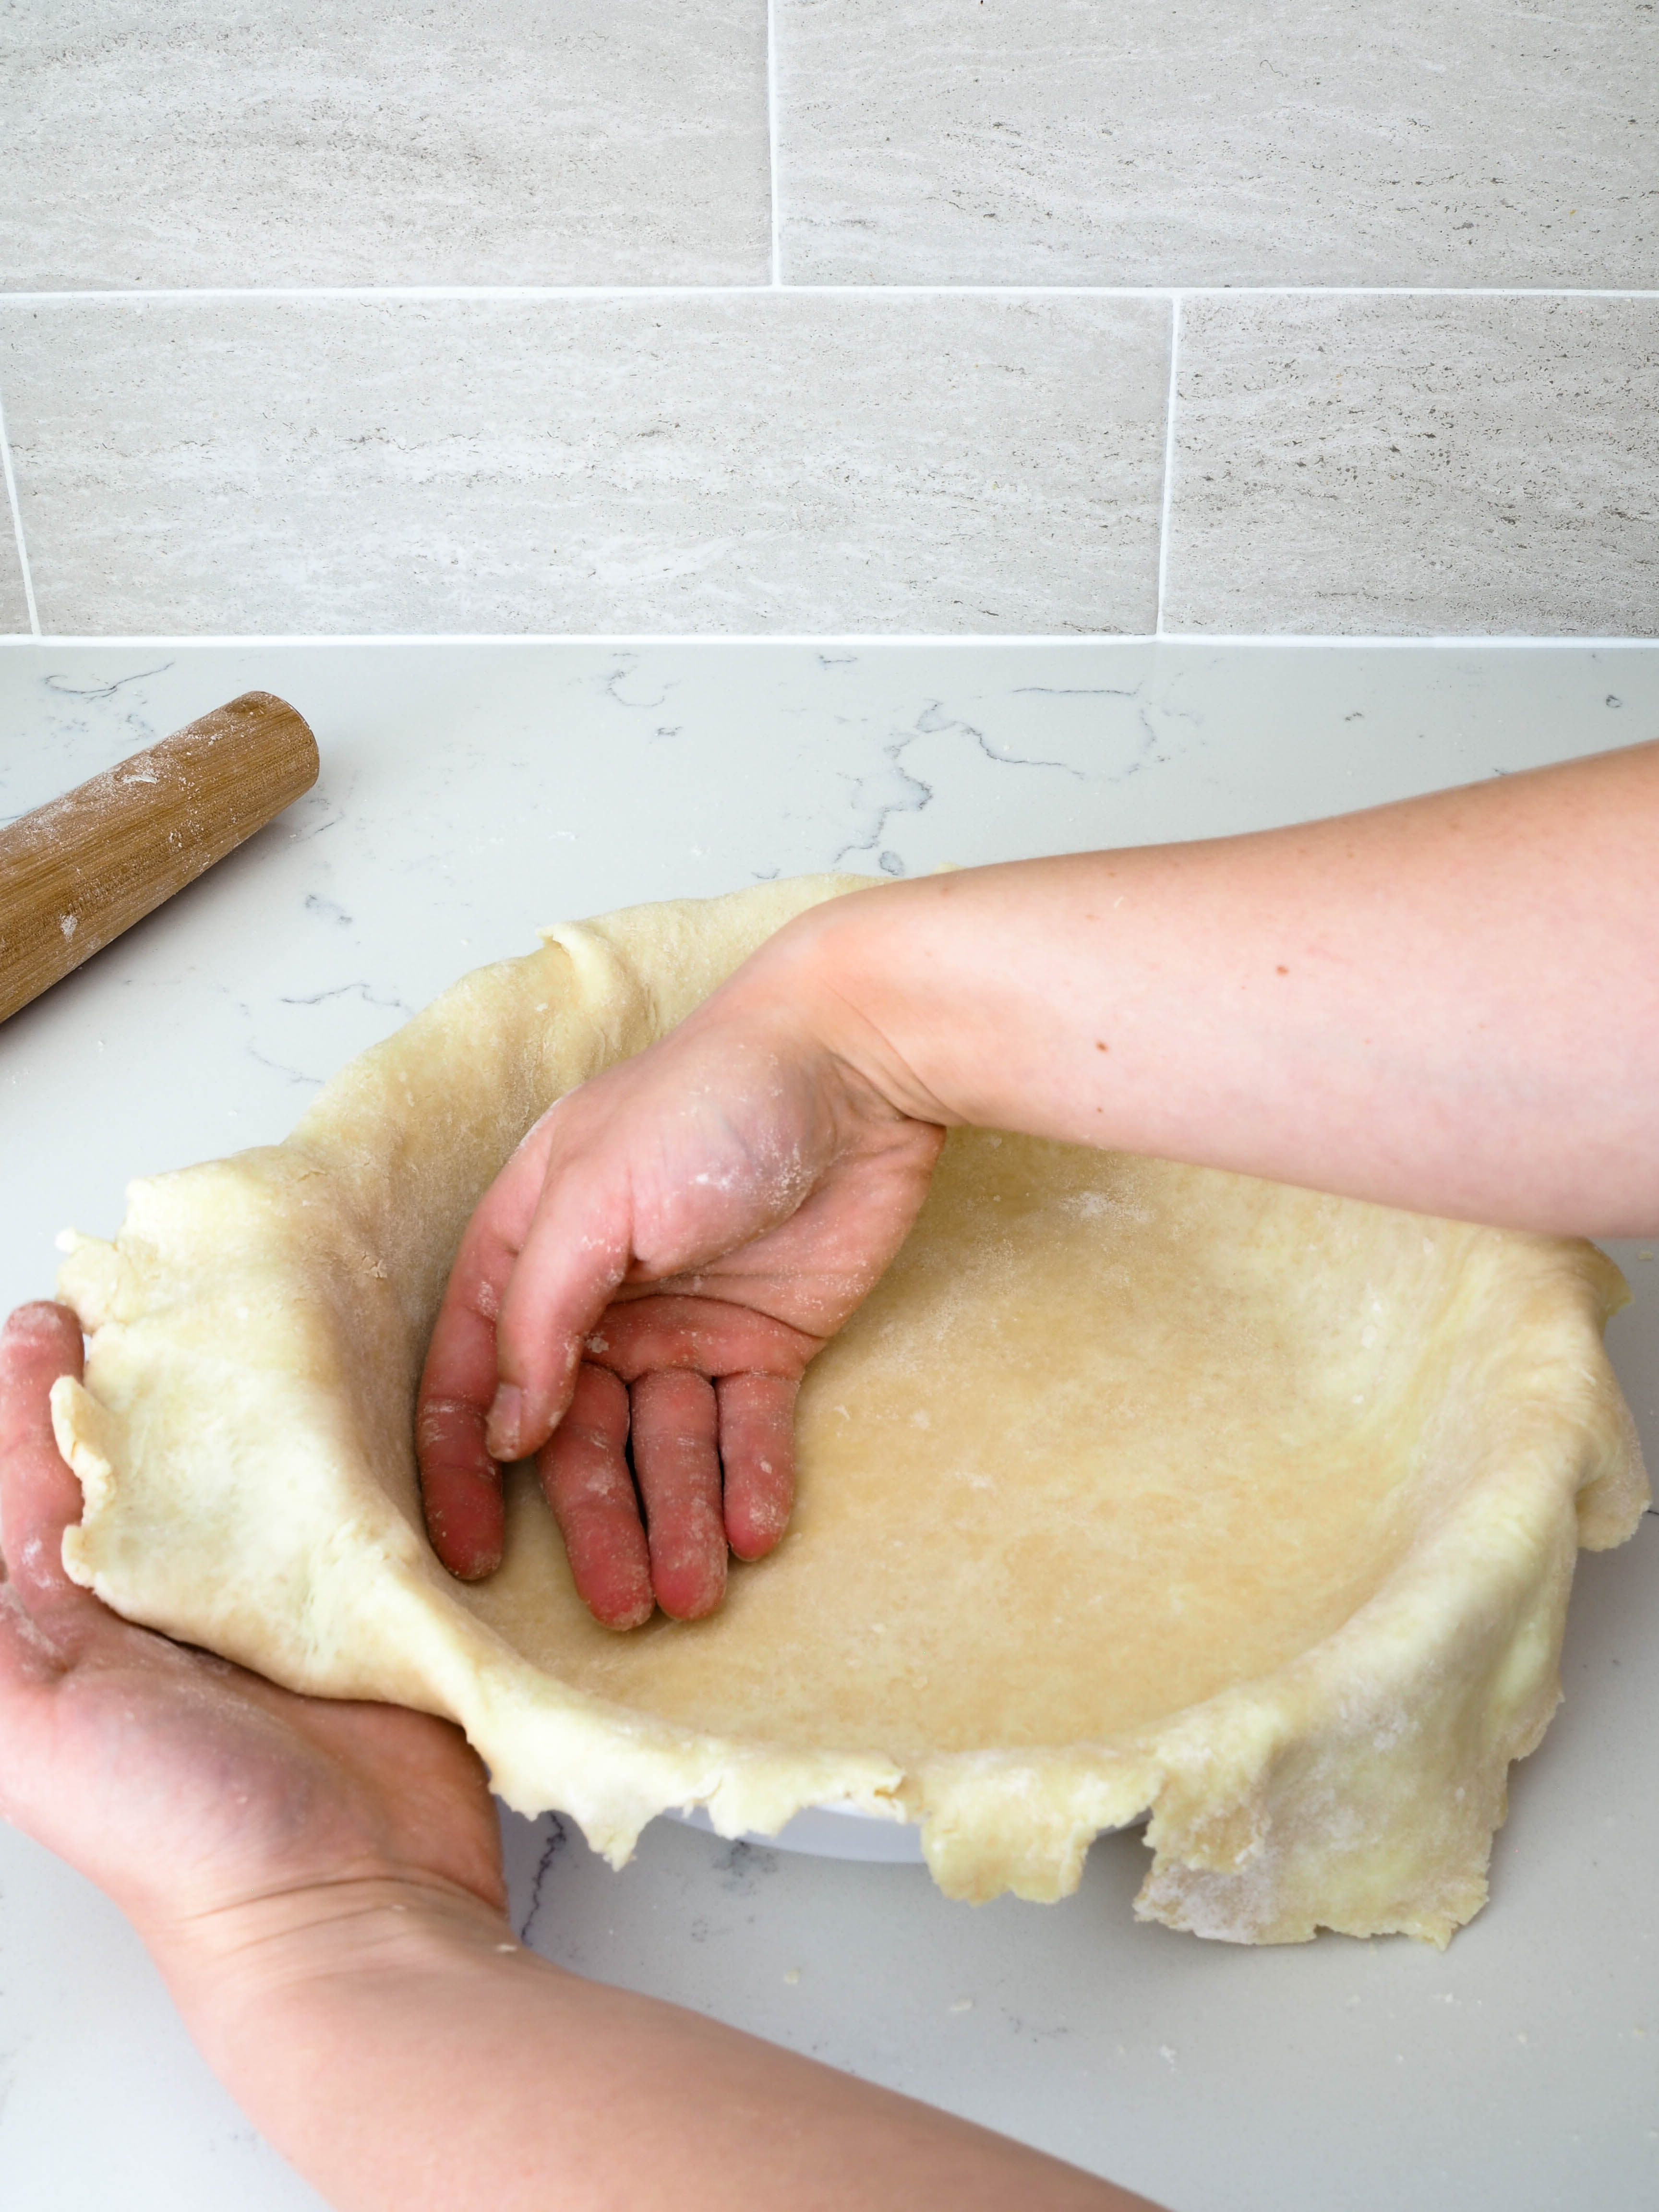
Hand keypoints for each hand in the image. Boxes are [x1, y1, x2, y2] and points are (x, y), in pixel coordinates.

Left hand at [0, 1302, 506, 1980]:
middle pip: (156, 1445)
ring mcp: (280, 1584)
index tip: (58, 1310)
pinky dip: (358, 1437)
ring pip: (258, 1452)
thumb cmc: (182, 1833)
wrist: (349, 1908)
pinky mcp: (371, 1588)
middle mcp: (177, 1589)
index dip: (41, 1383)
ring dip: (260, 1386)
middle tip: (171, 1282)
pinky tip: (361, 1383)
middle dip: (156, 1363)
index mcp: (83, 1610)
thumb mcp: (30, 1723)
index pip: (48, 1465)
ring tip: (264, 1307)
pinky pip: (361, 1489)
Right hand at [416, 969, 943, 1630]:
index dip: (466, 1470)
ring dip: (677, 1520)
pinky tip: (755, 1533)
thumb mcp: (595, 1199)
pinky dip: (750, 1481)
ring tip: (695, 1592)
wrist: (859, 1063)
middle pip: (579, 1435)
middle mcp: (600, 1296)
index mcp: (533, 1248)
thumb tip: (507, 1432)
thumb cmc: (711, 1102)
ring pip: (666, 1446)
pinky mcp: (769, 1339)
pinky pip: (750, 1428)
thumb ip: (540, 1314)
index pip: (477, 1377)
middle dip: (597, 1522)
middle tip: (622, 1606)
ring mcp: (685, 1320)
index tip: (471, 1561)